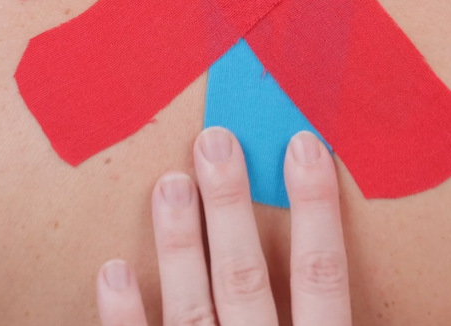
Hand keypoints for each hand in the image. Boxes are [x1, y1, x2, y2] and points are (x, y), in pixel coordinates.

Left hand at [97, 127, 350, 325]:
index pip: (322, 277)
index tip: (304, 146)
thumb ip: (335, 316)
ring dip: (179, 243)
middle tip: (215, 141)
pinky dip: (124, 314)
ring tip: (169, 183)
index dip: (316, 209)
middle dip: (230, 206)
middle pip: (245, 278)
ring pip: (191, 308)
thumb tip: (337, 269)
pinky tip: (113, 270)